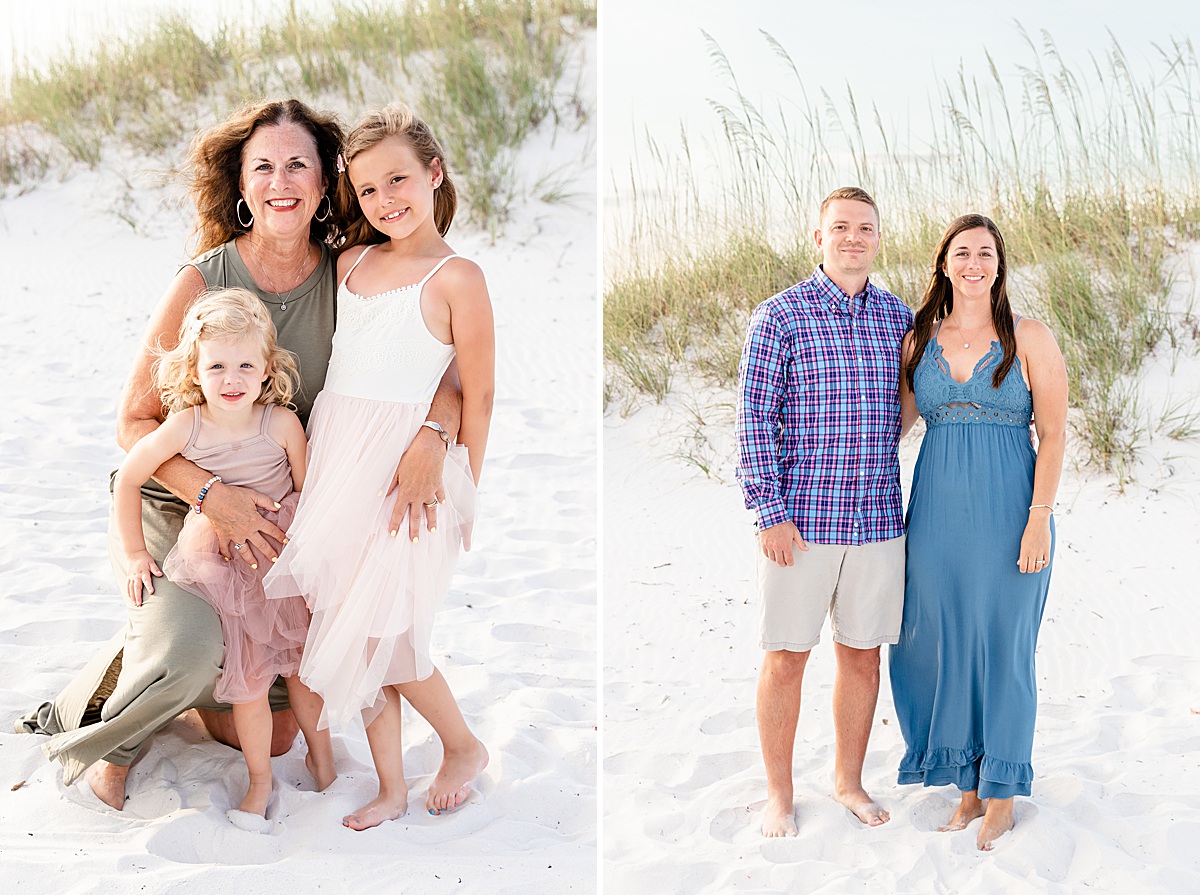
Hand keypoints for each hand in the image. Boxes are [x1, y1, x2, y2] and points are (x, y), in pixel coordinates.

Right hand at [126, 551, 161, 605]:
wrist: (134, 553)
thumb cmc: (145, 558)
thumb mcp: (151, 562)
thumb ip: (155, 569)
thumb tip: (160, 574)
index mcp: (143, 572)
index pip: (146, 580)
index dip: (149, 586)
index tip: (152, 592)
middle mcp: (136, 576)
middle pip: (137, 587)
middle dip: (138, 596)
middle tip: (139, 604)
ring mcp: (131, 577)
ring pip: (131, 589)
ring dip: (133, 597)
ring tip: (135, 604)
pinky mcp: (128, 577)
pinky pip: (127, 586)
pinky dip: (129, 593)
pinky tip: (130, 599)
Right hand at [201, 482, 286, 567]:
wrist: (213, 498)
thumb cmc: (233, 495)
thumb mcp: (253, 495)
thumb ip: (267, 502)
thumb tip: (278, 507)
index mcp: (255, 521)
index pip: (272, 530)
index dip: (280, 536)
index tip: (286, 541)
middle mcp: (246, 531)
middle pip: (261, 545)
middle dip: (270, 553)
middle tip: (275, 560)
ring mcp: (234, 535)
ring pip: (244, 551)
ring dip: (250, 559)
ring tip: (255, 566)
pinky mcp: (223, 535)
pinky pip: (225, 548)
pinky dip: (226, 554)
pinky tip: (228, 560)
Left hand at [386, 427, 447, 541]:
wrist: (429, 449)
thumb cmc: (410, 457)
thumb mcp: (396, 471)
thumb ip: (391, 484)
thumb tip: (382, 494)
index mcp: (406, 493)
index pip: (398, 512)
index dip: (395, 524)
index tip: (393, 534)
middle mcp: (418, 495)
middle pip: (416, 517)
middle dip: (414, 530)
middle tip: (414, 541)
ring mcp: (430, 491)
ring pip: (431, 510)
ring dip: (431, 521)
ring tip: (432, 531)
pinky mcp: (438, 485)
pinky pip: (440, 495)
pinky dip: (441, 500)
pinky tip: (442, 505)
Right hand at [759, 521, 807, 566]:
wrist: (772, 517)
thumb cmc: (784, 524)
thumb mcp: (794, 532)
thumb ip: (800, 542)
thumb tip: (806, 549)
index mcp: (786, 545)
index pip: (789, 559)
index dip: (790, 563)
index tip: (791, 563)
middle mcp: (777, 547)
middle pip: (780, 561)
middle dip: (783, 564)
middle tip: (785, 563)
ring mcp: (770, 546)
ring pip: (773, 558)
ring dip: (776, 560)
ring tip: (778, 559)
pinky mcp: (764, 544)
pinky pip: (766, 554)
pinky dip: (769, 556)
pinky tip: (772, 555)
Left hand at [1017, 515, 1051, 573]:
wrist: (1038, 523)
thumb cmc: (1029, 533)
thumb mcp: (1023, 543)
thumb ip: (1021, 554)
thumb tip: (1019, 563)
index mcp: (1024, 551)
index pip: (1023, 566)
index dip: (1023, 570)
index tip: (1023, 569)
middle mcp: (1032, 553)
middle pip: (1031, 568)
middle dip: (1029, 570)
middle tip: (1029, 568)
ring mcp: (1040, 552)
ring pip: (1039, 567)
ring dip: (1037, 569)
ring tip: (1035, 567)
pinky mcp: (1047, 550)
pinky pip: (1047, 562)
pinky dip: (1044, 565)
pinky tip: (1042, 564)